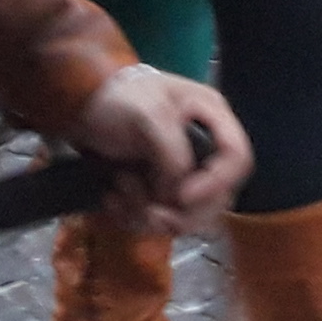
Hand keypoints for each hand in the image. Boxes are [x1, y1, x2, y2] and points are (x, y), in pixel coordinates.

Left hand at [72, 63, 250, 235]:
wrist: (84, 107)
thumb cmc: (118, 99)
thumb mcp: (147, 113)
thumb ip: (171, 148)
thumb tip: (179, 191)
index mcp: (211, 119)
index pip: (237, 158)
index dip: (217, 183)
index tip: (182, 196)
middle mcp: (204, 150)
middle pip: (217, 200)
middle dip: (181, 213)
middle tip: (148, 210)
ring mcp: (184, 174)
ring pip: (187, 217)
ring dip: (150, 215)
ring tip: (119, 190)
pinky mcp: (161, 192)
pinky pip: (160, 221)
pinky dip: (133, 217)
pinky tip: (111, 197)